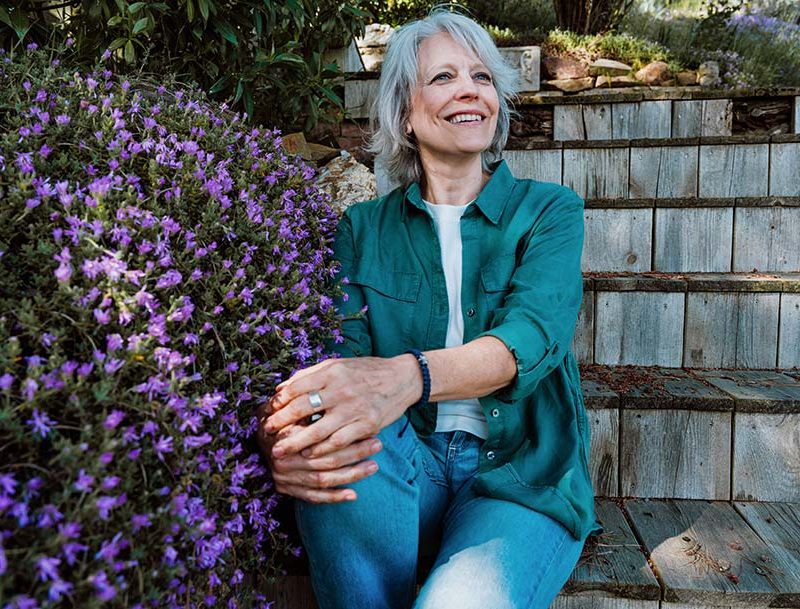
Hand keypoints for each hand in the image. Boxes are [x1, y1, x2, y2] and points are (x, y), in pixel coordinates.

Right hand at [255, 400, 383, 502]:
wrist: (254, 436)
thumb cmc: (275, 414)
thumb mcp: (284, 404)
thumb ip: (303, 400)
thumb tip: (332, 394)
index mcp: (284, 435)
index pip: (320, 437)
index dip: (347, 434)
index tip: (372, 429)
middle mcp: (283, 459)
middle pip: (325, 459)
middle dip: (354, 453)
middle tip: (377, 445)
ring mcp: (285, 476)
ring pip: (323, 479)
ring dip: (351, 475)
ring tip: (374, 466)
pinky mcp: (286, 490)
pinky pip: (312, 497)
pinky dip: (333, 497)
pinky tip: (353, 495)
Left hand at [264, 355, 420, 459]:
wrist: (402, 379)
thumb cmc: (365, 371)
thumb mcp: (338, 365)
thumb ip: (310, 375)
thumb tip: (282, 388)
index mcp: (332, 372)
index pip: (297, 387)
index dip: (279, 401)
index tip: (267, 411)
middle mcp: (342, 389)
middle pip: (303, 409)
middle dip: (280, 423)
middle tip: (266, 433)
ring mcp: (355, 409)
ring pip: (318, 430)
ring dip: (296, 443)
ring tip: (280, 451)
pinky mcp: (367, 425)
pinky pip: (339, 442)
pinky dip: (322, 450)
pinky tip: (309, 455)